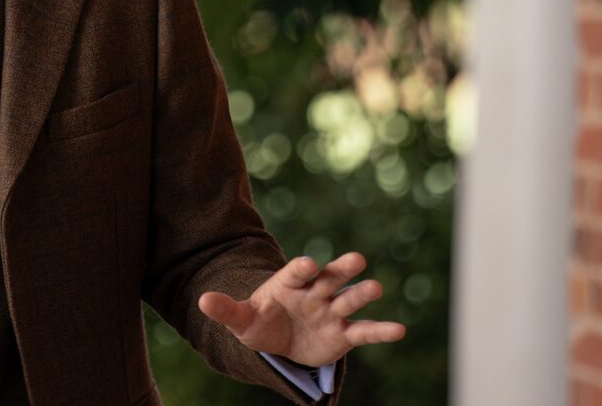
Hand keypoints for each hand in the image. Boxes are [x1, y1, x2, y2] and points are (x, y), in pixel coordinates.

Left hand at [198, 251, 404, 367]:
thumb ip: (226, 310)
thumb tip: (201, 300)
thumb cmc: (262, 323)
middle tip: (356, 259)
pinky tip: (400, 329)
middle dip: (341, 268)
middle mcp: (315, 293)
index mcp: (289, 284)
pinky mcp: (344, 334)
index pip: (296, 272)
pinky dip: (381, 330)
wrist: (281, 342)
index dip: (302, 267)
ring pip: (348, 299)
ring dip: (361, 294)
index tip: (309, 263)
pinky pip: (364, 331)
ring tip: (375, 288)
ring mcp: (331, 311)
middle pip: (330, 277)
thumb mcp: (242, 320)